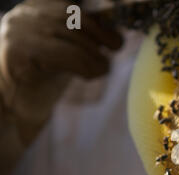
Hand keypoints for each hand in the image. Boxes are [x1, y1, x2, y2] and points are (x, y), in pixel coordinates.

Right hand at [0, 0, 122, 141]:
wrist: (12, 109)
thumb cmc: (41, 82)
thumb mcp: (65, 54)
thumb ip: (84, 41)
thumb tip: (116, 35)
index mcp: (33, 12)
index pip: (71, 8)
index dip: (98, 22)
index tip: (115, 39)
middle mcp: (23, 16)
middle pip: (71, 17)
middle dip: (99, 34)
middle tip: (115, 50)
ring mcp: (18, 32)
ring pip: (70, 34)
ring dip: (94, 53)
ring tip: (102, 68)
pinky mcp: (18, 51)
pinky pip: (64, 53)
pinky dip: (85, 64)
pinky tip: (91, 75)